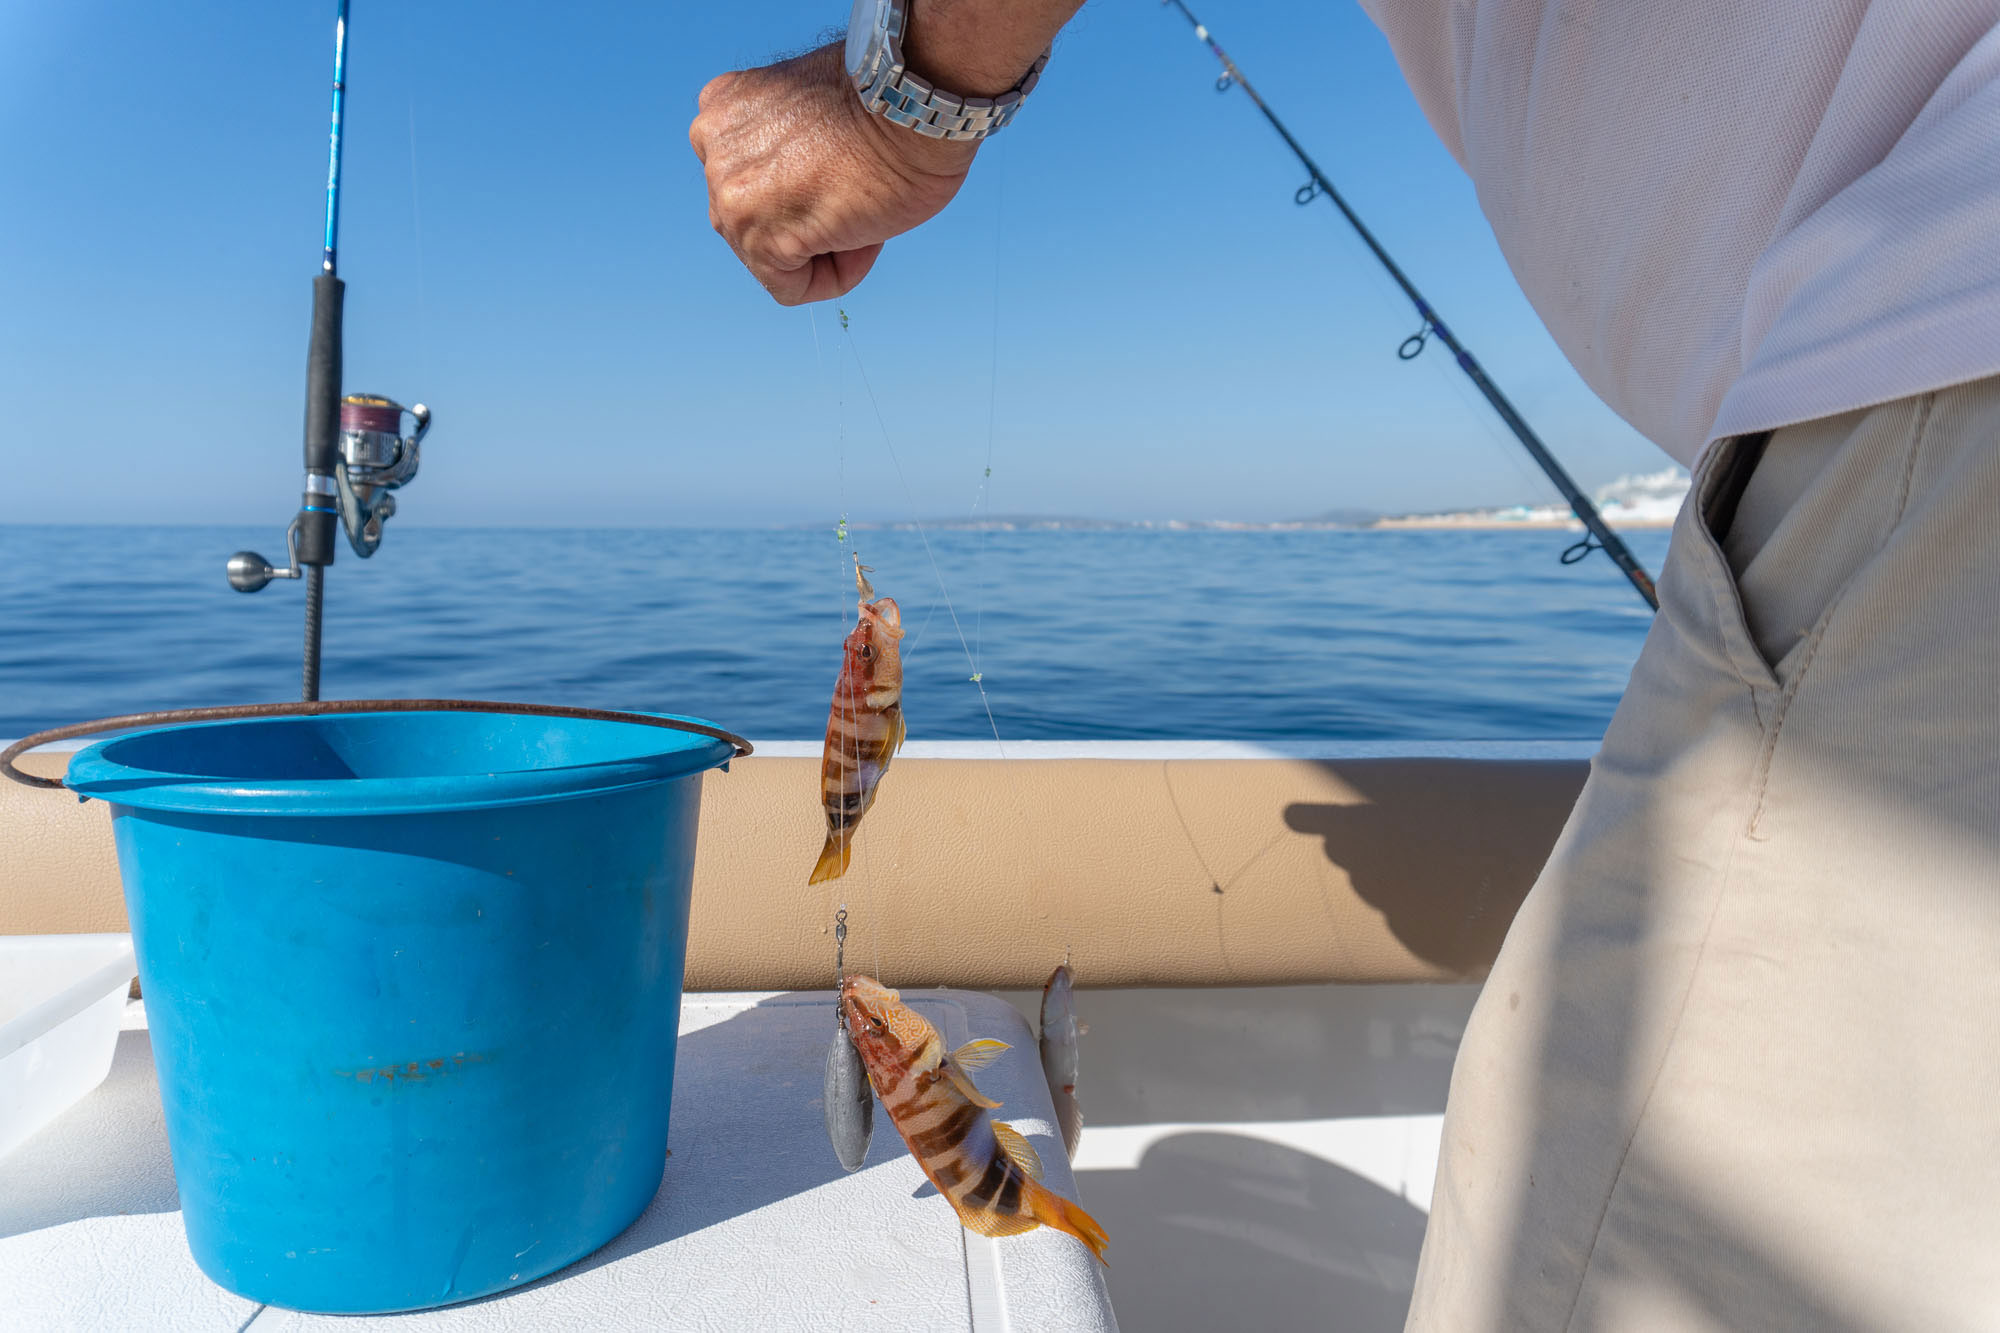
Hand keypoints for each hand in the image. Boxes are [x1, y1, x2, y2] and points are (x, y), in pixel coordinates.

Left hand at [690, 42, 976, 305]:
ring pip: (771, 258)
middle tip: (857, 191)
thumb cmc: (888, 104)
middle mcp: (712, 146)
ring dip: (824, 246)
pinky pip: (790, 288)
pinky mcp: (759, 239)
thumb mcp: (809, 108)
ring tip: (862, 207)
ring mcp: (730, 194)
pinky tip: (864, 234)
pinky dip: (835, 276)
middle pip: (752, 221)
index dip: (801, 187)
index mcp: (722, 107)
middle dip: (807, 219)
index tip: (841, 171)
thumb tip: (796, 190)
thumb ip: (783, 144)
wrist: (912, 103)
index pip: (745, 179)